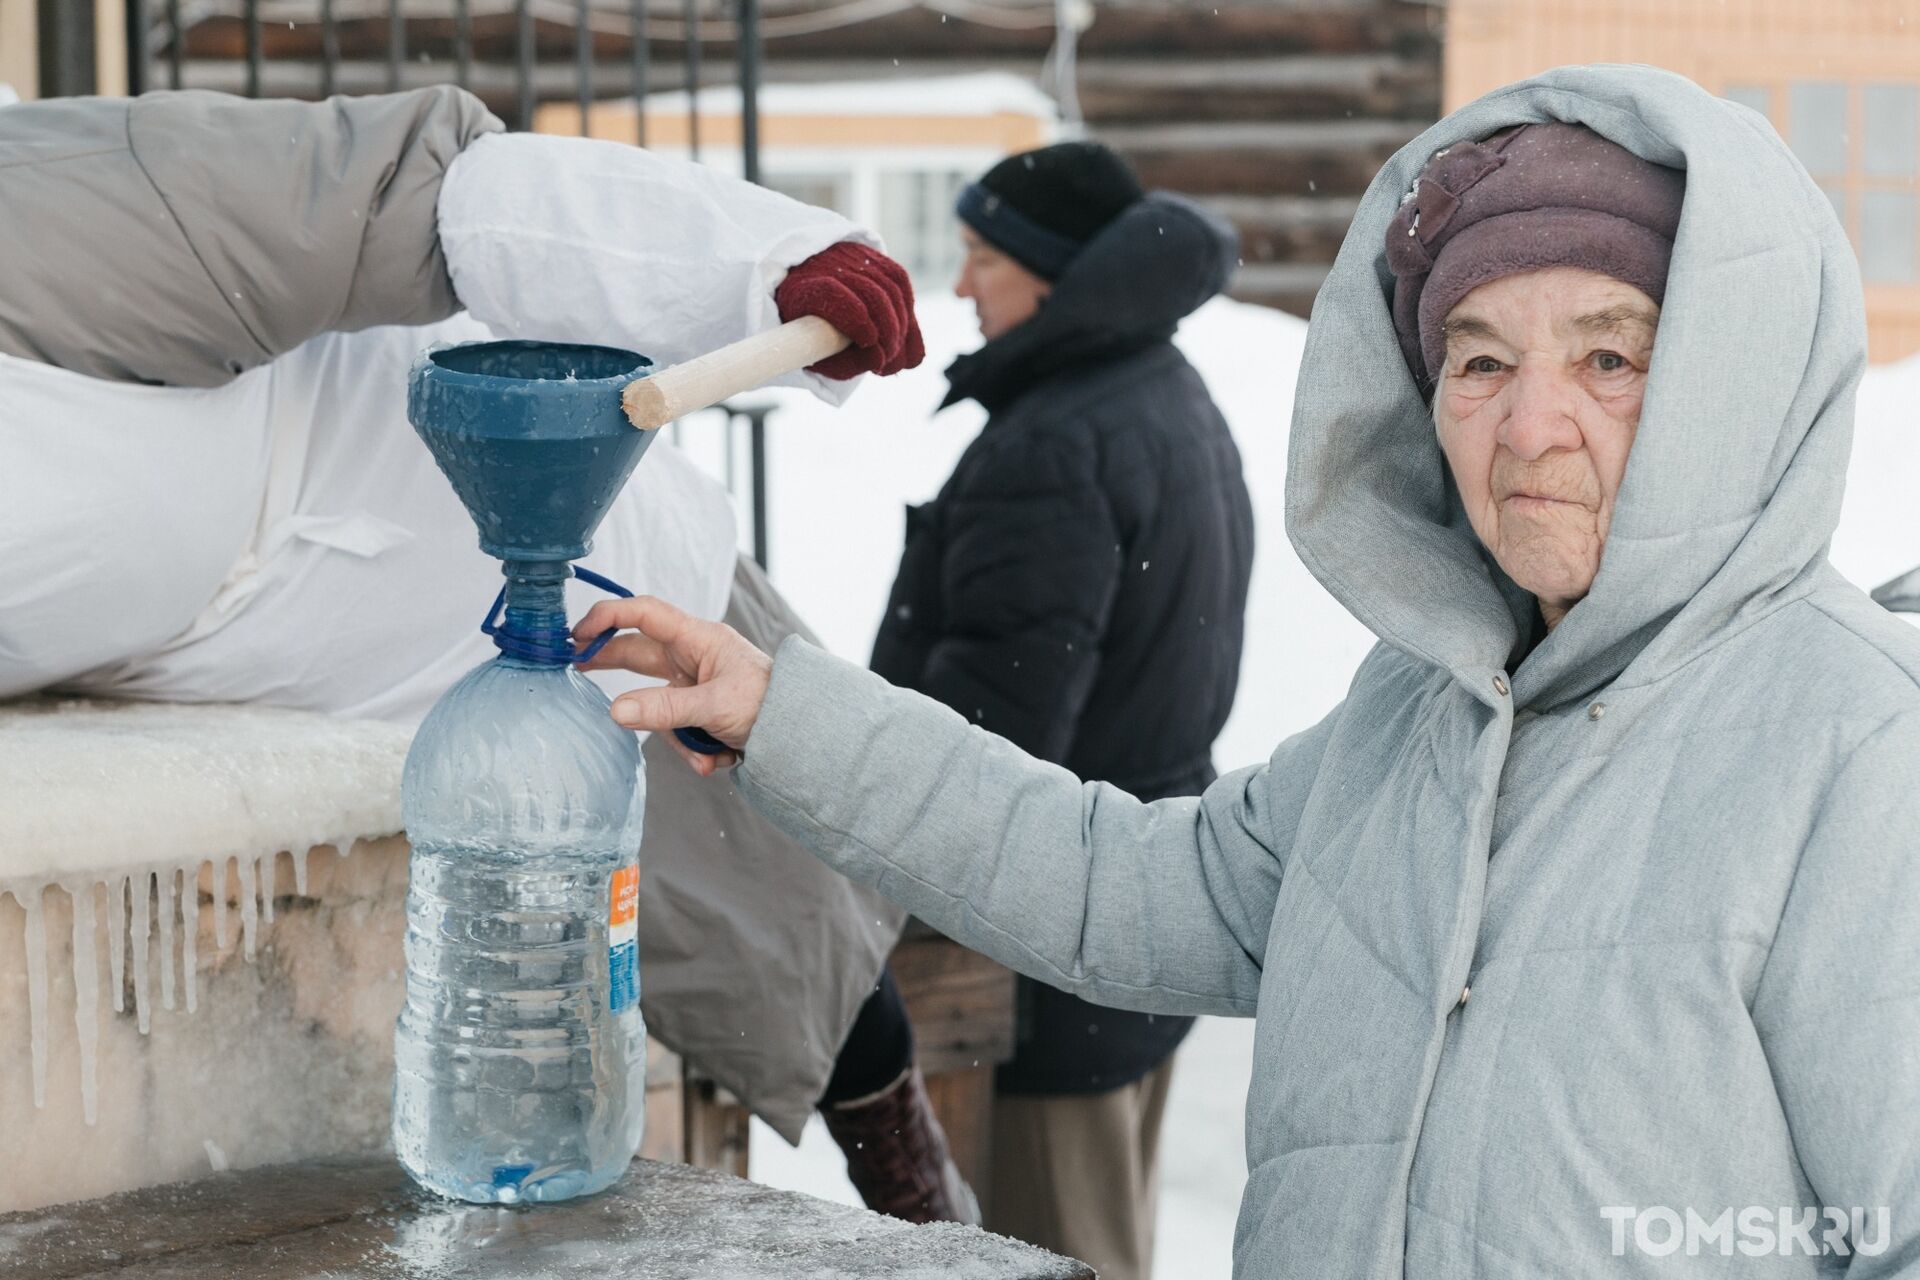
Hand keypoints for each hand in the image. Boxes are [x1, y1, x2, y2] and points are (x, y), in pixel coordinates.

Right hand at [573, 596, 773, 775]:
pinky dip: (694, 749)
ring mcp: (694, 682)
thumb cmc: (770, 703)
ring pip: (657, 703)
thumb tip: (615, 711)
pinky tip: (716, 761)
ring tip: (704, 756)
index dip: (608, 617)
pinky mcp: (699, 709)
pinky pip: (678, 727)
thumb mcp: (715, 706)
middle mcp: (693, 656)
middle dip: (611, 663)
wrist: (803, 732)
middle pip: (638, 652)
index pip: (644, 613)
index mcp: (698, 639)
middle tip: (573, 667)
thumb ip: (665, 709)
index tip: (578, 634)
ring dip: (677, 737)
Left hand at [775, 241, 925, 379]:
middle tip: (888, 360)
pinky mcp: (876, 258)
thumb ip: (843, 363)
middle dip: (887, 332)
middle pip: (869, 292)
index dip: (855, 318)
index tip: (869, 342)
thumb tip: (879, 361)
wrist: (810, 288)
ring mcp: (854, 258)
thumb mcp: (816, 352)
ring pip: (890, 287)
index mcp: (803, 288)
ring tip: (894, 353)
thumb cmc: (814, 333)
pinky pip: (900, 281)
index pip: (830, 294)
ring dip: (900, 326)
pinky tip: (903, 333)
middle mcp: (828, 265)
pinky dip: (907, 310)